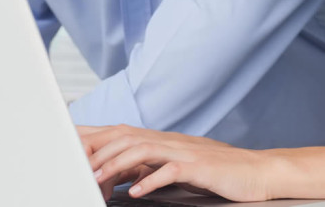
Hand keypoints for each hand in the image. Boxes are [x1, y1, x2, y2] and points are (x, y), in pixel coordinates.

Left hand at [78, 125, 275, 200]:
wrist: (256, 172)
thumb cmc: (216, 173)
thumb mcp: (176, 168)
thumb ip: (148, 168)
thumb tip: (119, 176)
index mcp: (163, 142)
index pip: (121, 133)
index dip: (94, 137)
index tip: (68, 146)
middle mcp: (171, 142)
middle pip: (126, 137)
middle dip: (98, 150)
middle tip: (74, 165)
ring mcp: (185, 152)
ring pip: (143, 150)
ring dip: (117, 164)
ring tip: (98, 180)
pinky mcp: (200, 167)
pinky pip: (171, 170)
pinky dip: (151, 180)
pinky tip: (136, 192)